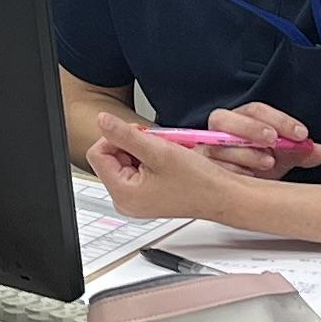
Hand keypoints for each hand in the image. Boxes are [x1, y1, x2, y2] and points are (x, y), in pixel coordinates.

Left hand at [85, 119, 244, 223]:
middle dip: (132, 145)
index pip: (97, 154)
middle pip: (110, 157)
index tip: (140, 135)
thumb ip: (125, 134)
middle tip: (157, 145)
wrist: (222, 196)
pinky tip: (167, 161)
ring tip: (165, 154)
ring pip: (125, 161)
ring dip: (143, 150)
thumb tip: (102, 120)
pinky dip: (150, 159)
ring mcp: (135, 200)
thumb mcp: (158, 150)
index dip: (116, 138)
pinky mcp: (145, 196)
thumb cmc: (198, 182)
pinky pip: (137, 169)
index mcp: (122, 194)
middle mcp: (124, 201)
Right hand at [204, 102, 320, 177]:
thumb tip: (319, 151)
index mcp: (241, 120)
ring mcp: (207, 149)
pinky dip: (232, 171)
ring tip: (268, 162)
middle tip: (273, 140)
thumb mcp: (282, 158)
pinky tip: (249, 176)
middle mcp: (220, 131)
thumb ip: (300, 152)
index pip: (256, 110)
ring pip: (218, 144)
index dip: (279, 120)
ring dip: (245, 152)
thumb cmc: (258, 166)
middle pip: (225, 119)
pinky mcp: (202, 169)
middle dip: (251, 128)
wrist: (241, 188)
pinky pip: (211, 168)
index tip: (300, 134)